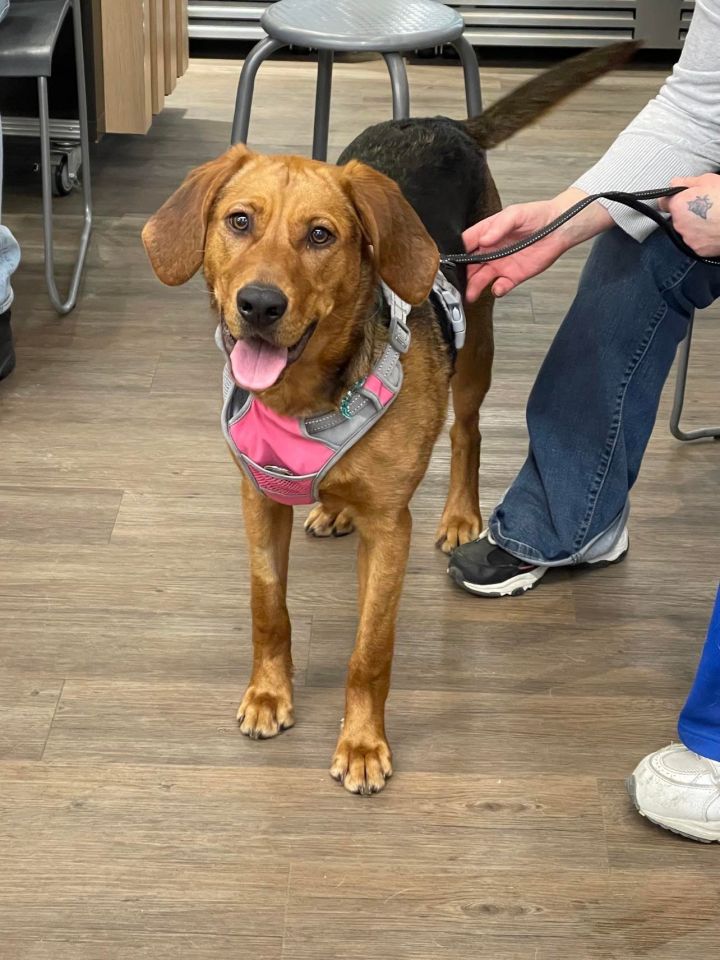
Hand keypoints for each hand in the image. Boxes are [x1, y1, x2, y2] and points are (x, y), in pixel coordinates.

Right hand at [462, 187, 613, 301]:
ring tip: (469, 294)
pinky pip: (500, 286)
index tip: (448, 262)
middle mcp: (490, 251)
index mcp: (486, 234)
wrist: (560, 228)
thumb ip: (498, 227)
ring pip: (480, 279)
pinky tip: (498, 288)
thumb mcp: (515, 214)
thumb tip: (484, 240)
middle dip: (461, 275)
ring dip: (474, 287)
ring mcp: (500, 265)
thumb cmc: (537, 215)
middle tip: (455, 284)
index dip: (455, 252)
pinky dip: (497, 290)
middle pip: (468, 266)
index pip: (465, 244)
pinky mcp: (513, 276)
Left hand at [658, 174, 719, 257]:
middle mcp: (678, 224)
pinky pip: (696, 242)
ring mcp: (688, 239)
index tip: (680, 198)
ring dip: (695, 226)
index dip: (672, 199)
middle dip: (687, 213)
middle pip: (677, 217)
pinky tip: (715, 231)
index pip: (662, 202)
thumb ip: (686, 182)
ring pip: (687, 231)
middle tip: (706, 208)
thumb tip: (674, 183)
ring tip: (712, 220)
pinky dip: (703, 238)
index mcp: (678, 205)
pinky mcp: (697, 250)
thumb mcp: (708, 180)